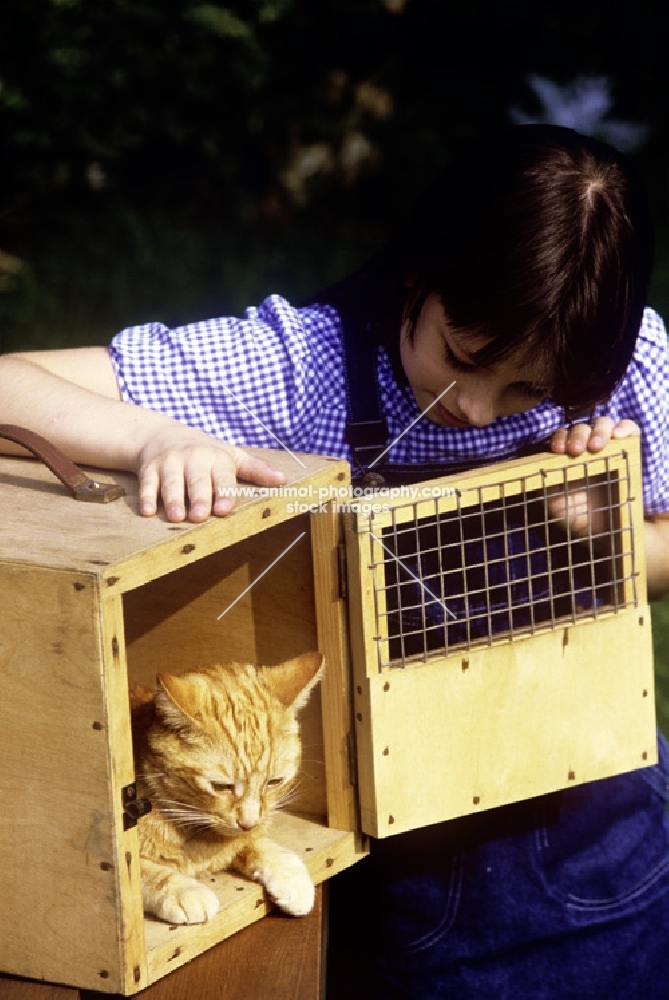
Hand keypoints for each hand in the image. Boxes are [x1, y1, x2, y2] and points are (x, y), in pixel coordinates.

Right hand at [136, 427, 285, 521]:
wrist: (161, 434)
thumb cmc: (204, 452)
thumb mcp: (231, 456)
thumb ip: (255, 470)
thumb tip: (283, 480)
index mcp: (216, 458)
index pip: (222, 476)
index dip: (224, 492)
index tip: (225, 508)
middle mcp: (192, 459)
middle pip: (196, 481)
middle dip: (198, 497)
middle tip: (200, 515)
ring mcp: (169, 464)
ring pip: (171, 483)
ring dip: (173, 500)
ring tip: (176, 517)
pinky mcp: (149, 470)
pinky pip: (147, 484)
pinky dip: (146, 497)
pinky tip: (147, 512)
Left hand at [547, 417, 638, 539]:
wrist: (604, 527)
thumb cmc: (575, 513)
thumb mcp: (554, 501)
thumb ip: (543, 487)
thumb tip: (525, 477)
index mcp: (566, 454)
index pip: (562, 435)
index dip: (559, 438)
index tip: (558, 451)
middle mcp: (586, 445)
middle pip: (582, 427)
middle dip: (577, 436)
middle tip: (576, 451)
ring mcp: (608, 445)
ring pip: (603, 424)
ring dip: (598, 431)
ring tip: (596, 447)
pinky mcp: (628, 448)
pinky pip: (629, 429)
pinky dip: (624, 428)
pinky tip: (620, 436)